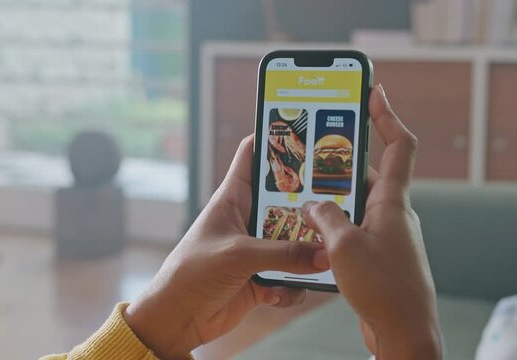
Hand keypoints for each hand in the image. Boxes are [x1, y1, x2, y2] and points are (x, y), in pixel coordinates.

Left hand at [124, 136, 326, 358]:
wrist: (176, 319)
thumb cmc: (192, 274)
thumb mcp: (238, 255)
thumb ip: (283, 253)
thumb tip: (324, 254)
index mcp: (233, 197)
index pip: (254, 153)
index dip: (276, 138)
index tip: (307, 129)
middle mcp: (249, 217)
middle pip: (287, 198)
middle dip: (310, 202)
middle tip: (339, 200)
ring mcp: (258, 247)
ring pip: (297, 239)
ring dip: (308, 252)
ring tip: (318, 261)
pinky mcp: (263, 276)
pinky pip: (292, 275)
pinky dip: (291, 286)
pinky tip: (276, 295)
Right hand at [303, 85, 441, 358]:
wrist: (404, 333)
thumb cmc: (384, 289)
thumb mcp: (344, 246)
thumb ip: (324, 216)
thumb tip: (311, 203)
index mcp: (393, 201)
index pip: (399, 145)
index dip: (387, 115)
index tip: (373, 93)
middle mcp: (393, 213)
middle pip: (369, 173)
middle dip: (340, 162)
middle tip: (313, 150)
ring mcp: (386, 235)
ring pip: (356, 204)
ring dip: (331, 198)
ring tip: (302, 194)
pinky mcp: (378, 256)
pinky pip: (353, 229)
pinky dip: (334, 225)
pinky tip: (311, 233)